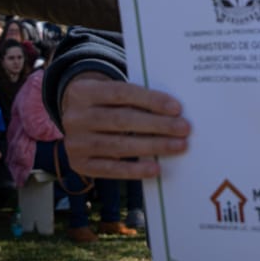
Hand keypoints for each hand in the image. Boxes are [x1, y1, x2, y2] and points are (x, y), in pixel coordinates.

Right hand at [60, 72, 189, 178]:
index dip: (150, 100)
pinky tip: (155, 168)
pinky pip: (110, 168)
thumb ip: (133, 99)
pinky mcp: (79, 164)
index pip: (121, 93)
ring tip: (178, 146)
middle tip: (184, 129)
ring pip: (118, 145)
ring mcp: (74, 142)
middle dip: (157, 125)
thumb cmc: (104, 105)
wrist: (74, 121)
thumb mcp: (110, 94)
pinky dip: (134, 169)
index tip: (177, 108)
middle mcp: (74, 116)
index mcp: (83, 91)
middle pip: (121, 120)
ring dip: (153, 146)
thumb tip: (172, 111)